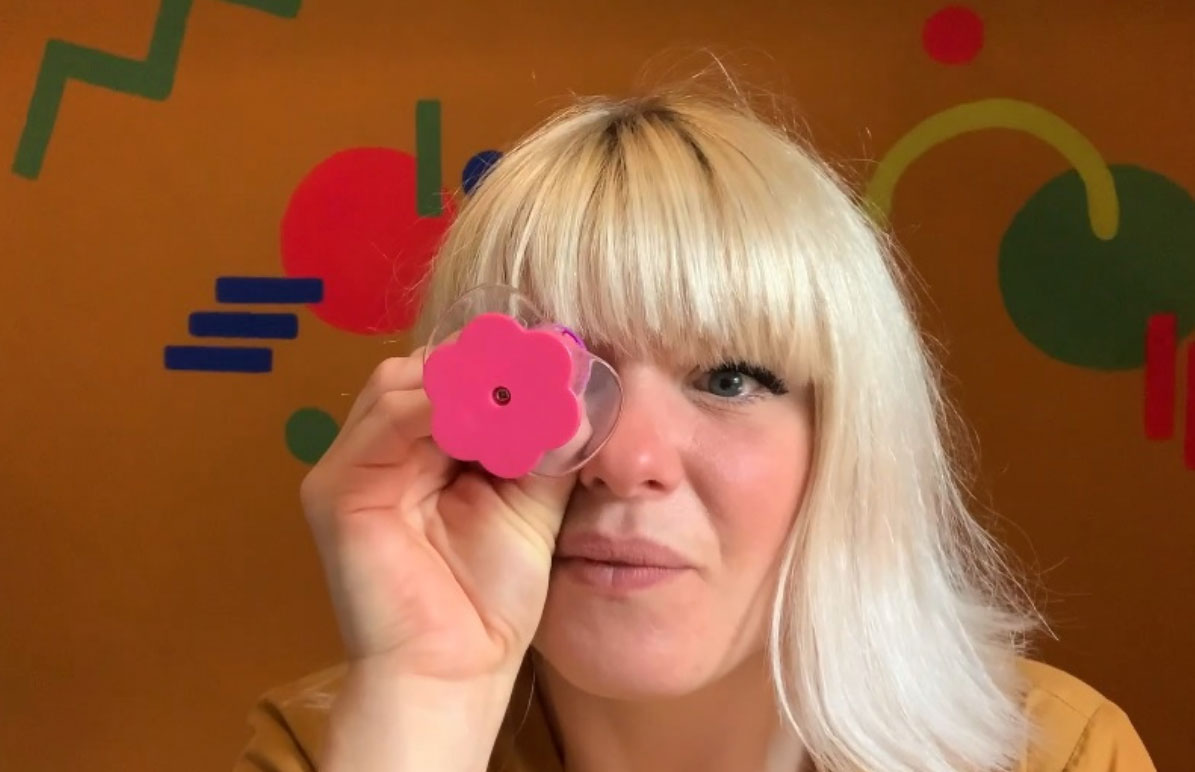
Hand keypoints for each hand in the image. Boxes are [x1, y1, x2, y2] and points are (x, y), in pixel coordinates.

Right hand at [299, 347, 576, 680]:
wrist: (457, 670)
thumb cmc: (490, 600)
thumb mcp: (532, 505)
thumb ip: (546, 447)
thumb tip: (576, 393)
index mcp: (424, 452)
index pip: (452, 379)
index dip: (500, 363)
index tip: (556, 355)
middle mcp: (383, 451)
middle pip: (422, 371)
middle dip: (483, 364)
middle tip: (540, 364)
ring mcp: (354, 466)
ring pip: (400, 382)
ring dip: (464, 381)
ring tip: (518, 392)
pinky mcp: (336, 488)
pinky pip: (384, 420)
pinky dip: (438, 405)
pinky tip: (485, 416)